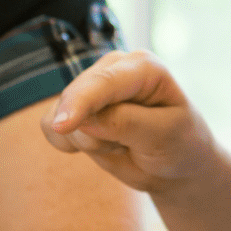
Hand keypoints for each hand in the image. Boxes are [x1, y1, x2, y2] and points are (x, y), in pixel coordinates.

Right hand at [43, 50, 215, 192]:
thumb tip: (84, 120)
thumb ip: (127, 124)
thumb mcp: (164, 135)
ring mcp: (90, 87)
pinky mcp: (74, 107)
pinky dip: (70, 144)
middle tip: (132, 147)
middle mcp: (112, 69)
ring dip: (88, 142)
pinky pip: (50, 127)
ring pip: (60, 117)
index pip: (105, 82)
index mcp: (142, 66)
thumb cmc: (179, 144)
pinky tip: (102, 145)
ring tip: (122, 144)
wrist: (174, 163)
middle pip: (77, 100)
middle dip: (97, 136)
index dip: (81, 102)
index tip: (62, 126)